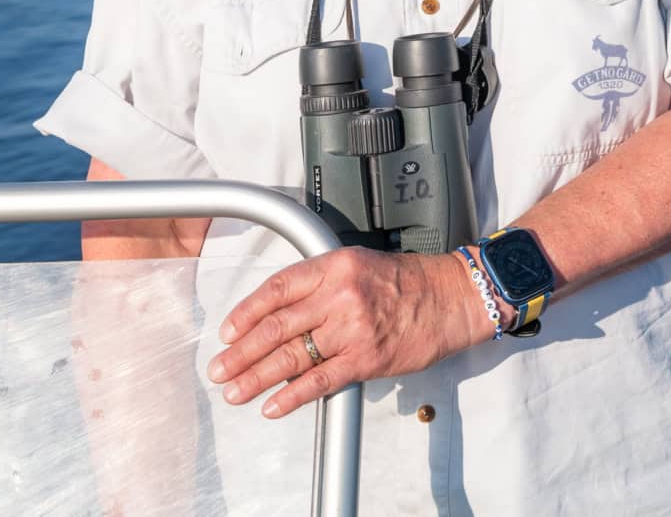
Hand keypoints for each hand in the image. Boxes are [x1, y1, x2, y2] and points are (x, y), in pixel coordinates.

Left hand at [206, 247, 486, 418]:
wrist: (451, 299)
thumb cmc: (407, 283)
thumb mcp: (358, 265)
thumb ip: (320, 284)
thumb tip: (278, 315)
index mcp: (335, 266)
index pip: (277, 288)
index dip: (246, 312)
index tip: (227, 331)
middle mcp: (340, 295)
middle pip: (276, 326)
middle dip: (241, 352)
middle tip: (219, 368)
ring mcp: (352, 328)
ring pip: (291, 356)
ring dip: (256, 377)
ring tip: (235, 391)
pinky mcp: (365, 358)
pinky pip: (319, 381)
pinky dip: (291, 396)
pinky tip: (272, 406)